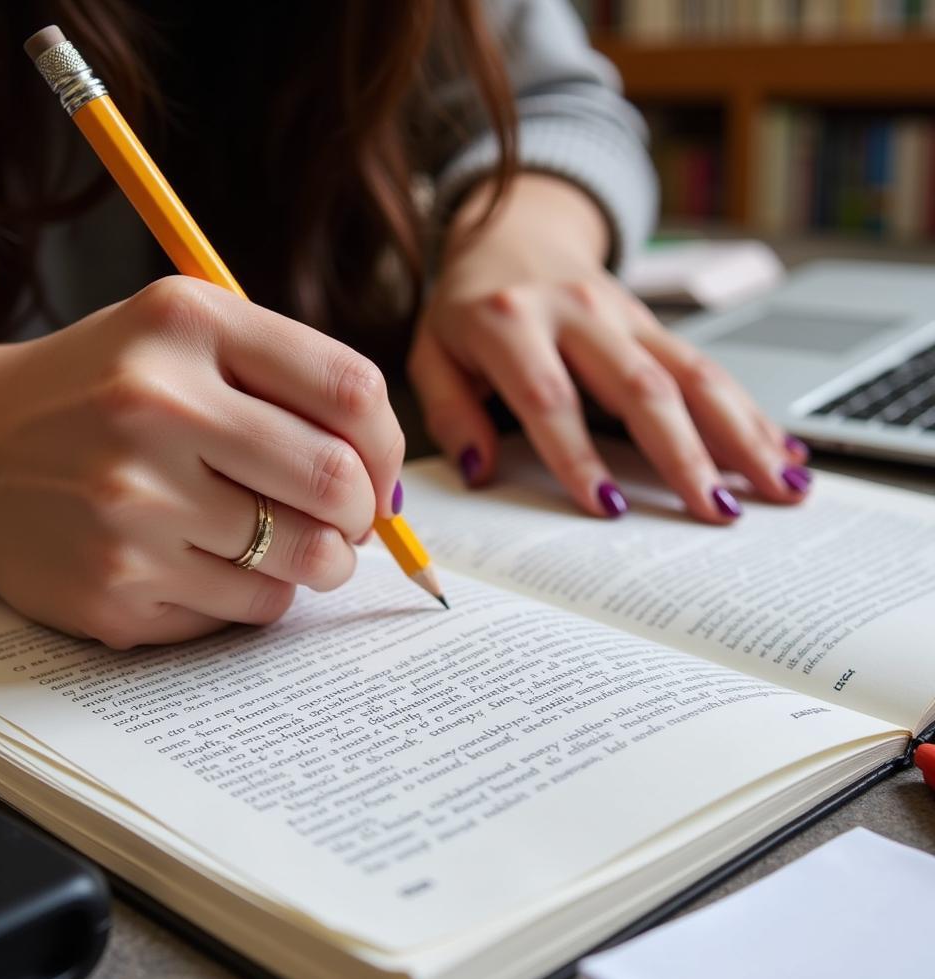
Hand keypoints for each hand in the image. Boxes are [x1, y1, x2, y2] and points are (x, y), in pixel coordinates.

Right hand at [0, 278, 403, 645]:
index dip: (388, 443)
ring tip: (299, 548)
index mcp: (185, 324)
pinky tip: (223, 565)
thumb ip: (288, 383)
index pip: (351, 390)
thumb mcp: (182, 340)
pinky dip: (261, 594)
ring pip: (303, 558)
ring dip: (323, 561)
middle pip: (335, 481)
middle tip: (348, 520)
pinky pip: (250, 607)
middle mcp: (154, 408)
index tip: (379, 471)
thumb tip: (387, 479)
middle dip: (363, 514)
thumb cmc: (103, 394)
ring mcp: (129, 505)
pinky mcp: (115, 587)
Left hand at [408, 174, 809, 522]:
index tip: (609, 506)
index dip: (579, 455)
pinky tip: (782, 450)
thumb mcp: (431, 352)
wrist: (513, 230)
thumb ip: (448, 412)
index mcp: (510, 322)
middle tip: (717, 512)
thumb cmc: (468, 307)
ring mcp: (626, 315)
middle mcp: (579, 313)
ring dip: (741, 433)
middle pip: (642, 387)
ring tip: (782, 487)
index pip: (549, 397)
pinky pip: (707, 367)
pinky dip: (748, 412)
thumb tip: (478, 472)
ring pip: (693, 374)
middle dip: (685, 454)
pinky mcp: (654, 323)